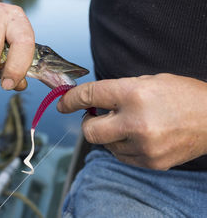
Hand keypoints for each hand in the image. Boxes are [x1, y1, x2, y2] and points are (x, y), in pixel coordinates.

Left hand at [57, 73, 206, 169]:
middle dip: (88, 123)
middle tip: (98, 116)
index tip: (62, 103)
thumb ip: (116, 92)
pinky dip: (122, 146)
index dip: (71, 99)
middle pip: (90, 130)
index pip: (90, 96)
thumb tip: (89, 102)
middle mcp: (136, 122)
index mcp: (134, 94)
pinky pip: (121, 156)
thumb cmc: (181, 95)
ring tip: (129, 124)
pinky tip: (138, 136)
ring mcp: (144, 146)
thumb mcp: (147, 81)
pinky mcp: (150, 162)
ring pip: (105, 145)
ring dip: (108, 135)